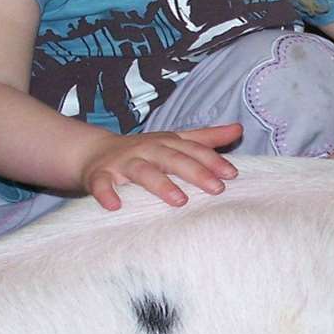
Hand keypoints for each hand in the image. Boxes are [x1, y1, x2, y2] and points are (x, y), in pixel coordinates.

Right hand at [80, 124, 243, 210]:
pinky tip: (115, 205)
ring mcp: (122, 163)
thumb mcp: (174, 141)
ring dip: (160, 184)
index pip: (192, 150)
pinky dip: (106, 193)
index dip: (212, 160)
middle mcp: (146, 150)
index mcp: (165, 143)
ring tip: (179, 200)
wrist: (94, 152)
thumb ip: (205, 138)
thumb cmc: (144, 151)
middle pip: (173, 159)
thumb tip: (238, 128)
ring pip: (142, 171)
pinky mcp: (99, 175)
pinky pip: (101, 184)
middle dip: (195, 172)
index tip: (232, 174)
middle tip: (217, 189)